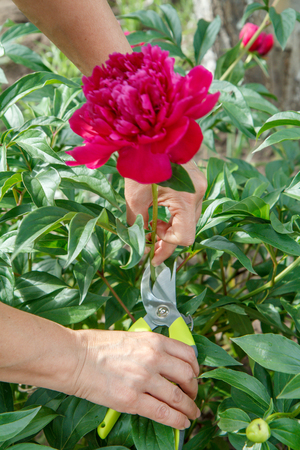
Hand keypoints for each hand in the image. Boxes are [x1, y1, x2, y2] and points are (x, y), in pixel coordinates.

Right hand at [72, 329, 199, 428]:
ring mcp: (143, 379)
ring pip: (179, 397)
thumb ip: (150, 348)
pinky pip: (163, 413)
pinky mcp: (132, 400)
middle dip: (194, 389)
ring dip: (189, 408)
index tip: (194, 374)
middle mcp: (153, 358)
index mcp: (153, 341)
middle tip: (193, 395)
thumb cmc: (96, 346)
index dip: (195, 367)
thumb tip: (163, 362)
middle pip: (187, 376)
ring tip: (191, 413)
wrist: (74, 358)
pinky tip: (181, 423)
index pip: (187, 354)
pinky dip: (177, 420)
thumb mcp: (130, 338)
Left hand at [125, 161, 206, 265]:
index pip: (184, 237)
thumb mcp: (134, 198)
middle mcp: (199, 193)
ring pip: (189, 219)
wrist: (147, 134)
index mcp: (187, 197)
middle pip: (188, 230)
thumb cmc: (139, 163)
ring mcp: (200, 186)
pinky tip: (159, 213)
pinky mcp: (196, 181)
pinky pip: (188, 207)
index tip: (150, 252)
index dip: (166, 248)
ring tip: (152, 225)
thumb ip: (137, 224)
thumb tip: (137, 245)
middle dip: (167, 240)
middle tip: (149, 247)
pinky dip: (174, 215)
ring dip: (171, 227)